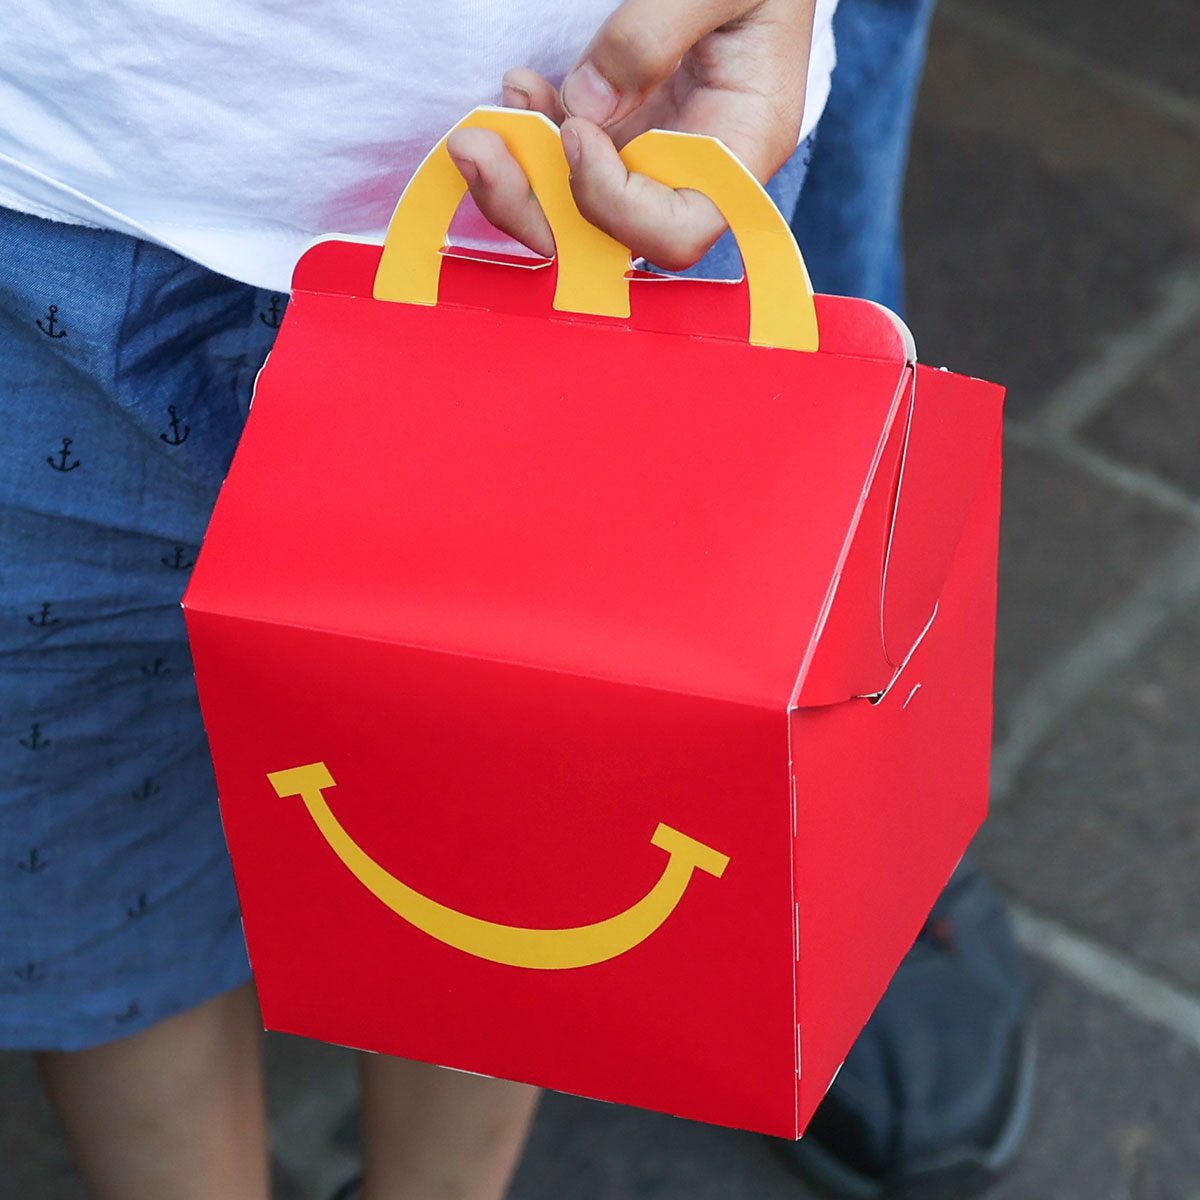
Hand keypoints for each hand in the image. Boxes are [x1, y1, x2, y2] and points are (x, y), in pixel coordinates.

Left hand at [446, 0, 816, 269]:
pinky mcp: (623, 136)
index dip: (615, 205)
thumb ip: (657, 32)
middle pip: (609, 240)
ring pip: (574, 213)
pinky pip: (566, 164)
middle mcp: (693, 174)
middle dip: (535, 208)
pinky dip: (531, 136)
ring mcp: (652, 160)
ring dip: (518, 180)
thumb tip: (586, 103)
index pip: (676, 230)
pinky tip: (519, 88)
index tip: (576, 134)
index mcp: (741, 150)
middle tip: (478, 150)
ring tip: (478, 129)